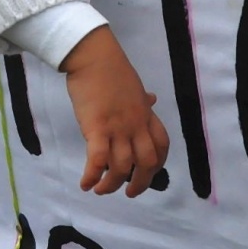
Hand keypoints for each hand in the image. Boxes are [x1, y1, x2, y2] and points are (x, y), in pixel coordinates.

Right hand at [60, 27, 169, 195]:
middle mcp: (136, 125)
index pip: (162, 145)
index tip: (147, 173)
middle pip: (147, 162)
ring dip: (111, 184)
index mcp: (146, 114)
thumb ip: (143, 99)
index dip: (158, 164)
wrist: (93, 56)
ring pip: (121, 166)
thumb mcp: (134, 86)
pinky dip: (92, 176)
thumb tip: (153, 99)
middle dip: (140, 183)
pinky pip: (98, 160)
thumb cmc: (111, 69)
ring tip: (100, 190)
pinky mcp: (96, 128)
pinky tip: (85, 184)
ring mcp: (117, 128)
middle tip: (128, 192)